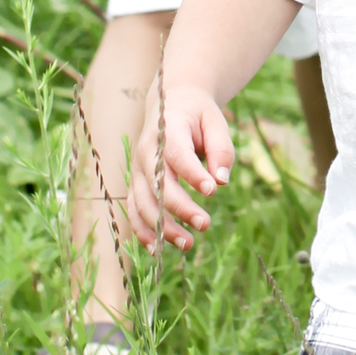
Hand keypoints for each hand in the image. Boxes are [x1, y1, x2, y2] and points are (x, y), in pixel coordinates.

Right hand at [131, 74, 234, 245]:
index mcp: (167, 130)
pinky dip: (143, 231)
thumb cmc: (198, 115)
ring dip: (162, 226)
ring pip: (143, 202)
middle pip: (158, 184)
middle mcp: (146, 151)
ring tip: (188, 244)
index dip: (192, 174)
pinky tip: (158, 250)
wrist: (172, 105)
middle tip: (205, 224)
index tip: (212, 191)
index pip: (177, 155)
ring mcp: (138, 169)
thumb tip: (221, 181)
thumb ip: (221, 150)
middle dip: (180, 208)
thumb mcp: (216, 122)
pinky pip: (134, 210)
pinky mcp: (136, 184)